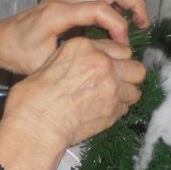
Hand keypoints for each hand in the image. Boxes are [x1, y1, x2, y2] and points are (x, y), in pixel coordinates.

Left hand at [0, 0, 150, 74]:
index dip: (118, 27)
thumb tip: (101, 66)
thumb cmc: (15, 53)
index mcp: (58, 13)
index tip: (123, 48)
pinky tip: (118, 21)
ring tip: (136, 21)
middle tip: (143, 26)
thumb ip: (70, 63)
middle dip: (133, 3)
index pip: (100, 9)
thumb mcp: (41, 65)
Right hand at [0, 35, 145, 169]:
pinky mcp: (114, 109)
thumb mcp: (52, 62)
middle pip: (136, 67)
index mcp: (84, 46)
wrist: (36, 124)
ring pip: (136, 89)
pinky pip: (127, 107)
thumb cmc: (34, 97)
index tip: (110, 68)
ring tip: (110, 100)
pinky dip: (118, 109)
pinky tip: (103, 111)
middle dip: (128, 75)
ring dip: (126, 94)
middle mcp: (102, 63)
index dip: (115, 60)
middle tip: (116, 83)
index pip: (118, 48)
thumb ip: (78, 58)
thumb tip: (89, 63)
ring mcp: (112, 87)